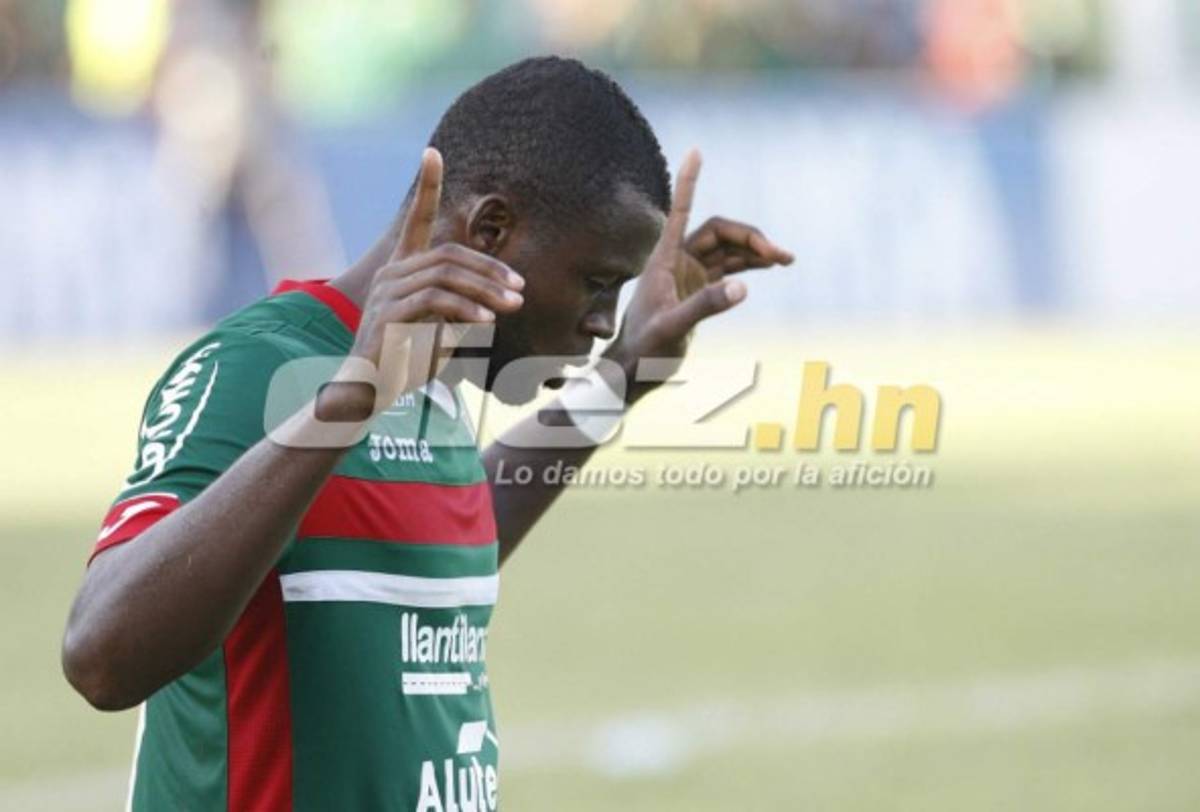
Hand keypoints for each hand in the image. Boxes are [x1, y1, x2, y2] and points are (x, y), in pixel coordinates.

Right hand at [338, 148, 525, 415]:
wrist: (372, 390)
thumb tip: (503, 298)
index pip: (416, 219)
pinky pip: (434, 300)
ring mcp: (388, 290)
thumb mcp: (443, 327)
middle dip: (490, 268)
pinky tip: (487, 320)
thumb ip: (464, 306)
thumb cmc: (409, 360)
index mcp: (404, 268)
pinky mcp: (389, 313)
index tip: (432, 152)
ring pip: (445, 274)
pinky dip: (466, 308)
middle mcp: (393, 272)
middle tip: (520, 289)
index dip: (426, 186)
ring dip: (485, 290)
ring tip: (513, 306)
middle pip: (449, 253)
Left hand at [603, 150, 792, 400]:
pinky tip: (768, 268)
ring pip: (727, 250)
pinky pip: (727, 268)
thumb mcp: (673, 328)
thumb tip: (744, 287)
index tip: (696, 152)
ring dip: (755, 251)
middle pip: (719, 232)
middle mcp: (676, 259)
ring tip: (785, 260)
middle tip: (779, 257)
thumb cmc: (644, 350)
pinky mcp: (698, 290)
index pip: (680, 210)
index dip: (689, 181)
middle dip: (750, 238)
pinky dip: (748, 265)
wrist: (635, 371)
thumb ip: (706, 306)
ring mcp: (689, 274)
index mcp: (664, 258)